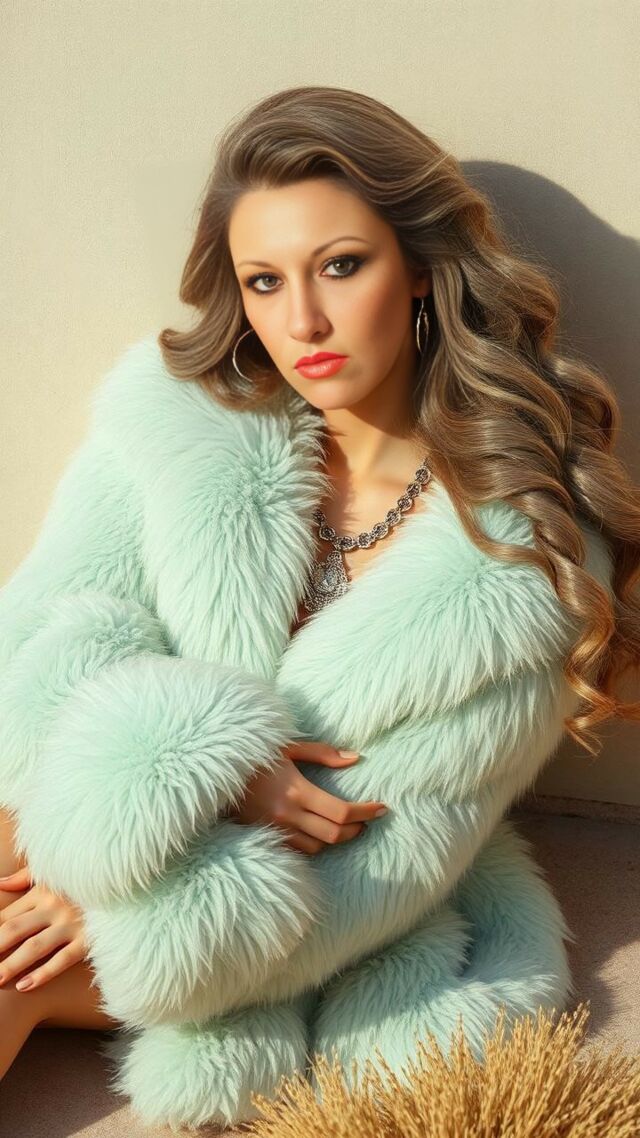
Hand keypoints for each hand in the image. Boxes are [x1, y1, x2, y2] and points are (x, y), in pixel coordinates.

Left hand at [0, 866, 88, 991]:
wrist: (124, 886)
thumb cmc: (86, 879)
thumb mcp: (54, 872)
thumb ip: (25, 878)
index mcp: (43, 891)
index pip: (8, 915)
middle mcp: (54, 907)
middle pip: (15, 931)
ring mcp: (71, 925)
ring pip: (33, 947)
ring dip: (11, 965)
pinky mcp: (88, 939)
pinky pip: (62, 960)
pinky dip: (42, 973)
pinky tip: (24, 986)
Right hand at [226, 740, 387, 854]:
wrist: (213, 771)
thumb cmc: (254, 756)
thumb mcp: (288, 748)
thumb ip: (323, 754)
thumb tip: (355, 758)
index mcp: (296, 791)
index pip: (341, 813)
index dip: (366, 813)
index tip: (381, 808)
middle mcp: (287, 814)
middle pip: (334, 835)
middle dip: (357, 829)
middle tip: (367, 819)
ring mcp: (275, 829)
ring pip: (318, 847)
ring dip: (336, 838)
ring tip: (346, 825)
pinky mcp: (264, 836)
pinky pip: (298, 849)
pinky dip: (314, 844)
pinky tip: (319, 832)